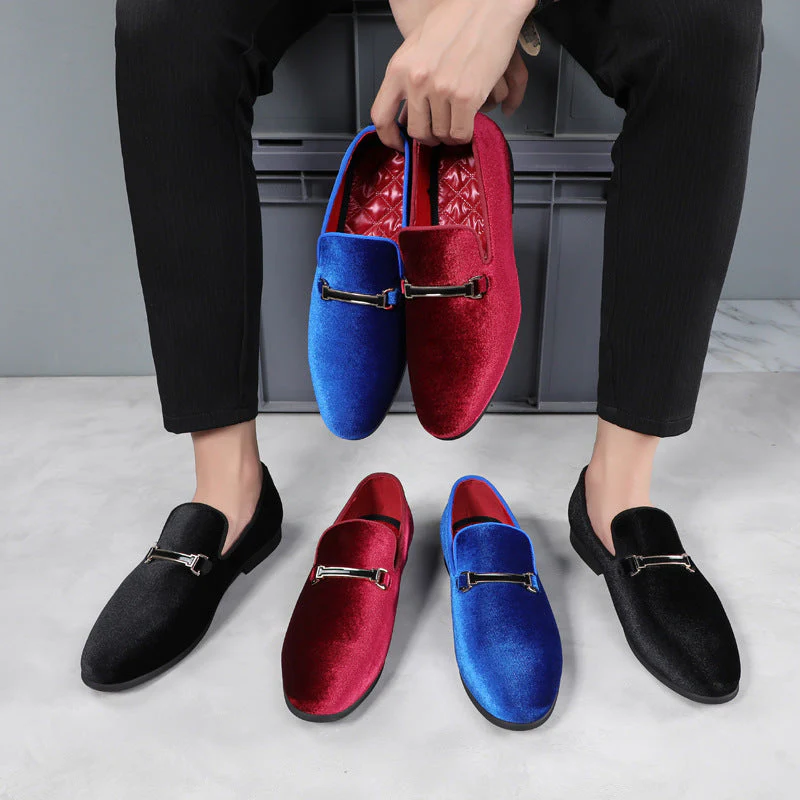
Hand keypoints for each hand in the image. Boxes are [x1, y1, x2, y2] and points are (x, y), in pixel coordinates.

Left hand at [374, 0, 534, 149]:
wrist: (488, 4)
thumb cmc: (456, 18)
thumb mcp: (417, 46)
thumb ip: (408, 77)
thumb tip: (406, 110)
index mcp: (399, 68)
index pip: (382, 116)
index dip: (390, 138)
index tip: (399, 143)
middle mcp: (417, 81)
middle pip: (417, 131)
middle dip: (428, 138)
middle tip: (437, 133)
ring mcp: (442, 90)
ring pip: (441, 134)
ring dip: (449, 134)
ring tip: (456, 122)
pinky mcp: (466, 97)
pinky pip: (461, 132)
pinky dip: (464, 135)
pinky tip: (467, 125)